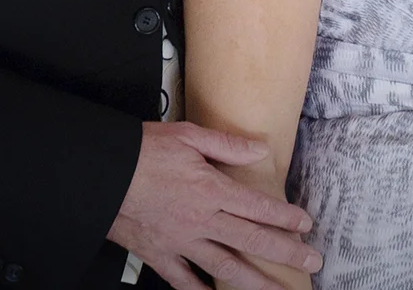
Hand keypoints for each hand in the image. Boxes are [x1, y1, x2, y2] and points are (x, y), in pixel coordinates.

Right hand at [108, 121, 322, 289]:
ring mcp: (180, 242)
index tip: (307, 226)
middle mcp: (201, 221)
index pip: (259, 208)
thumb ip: (228, 146)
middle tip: (312, 262)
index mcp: (211, 190)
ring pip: (225, 268)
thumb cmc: (143, 152)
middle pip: (251, 241)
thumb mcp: (189, 137)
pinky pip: (183, 281)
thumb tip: (260, 150)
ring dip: (255, 281)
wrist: (100, 175)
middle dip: (286, 253)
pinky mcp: (158, 255)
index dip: (286, 218)